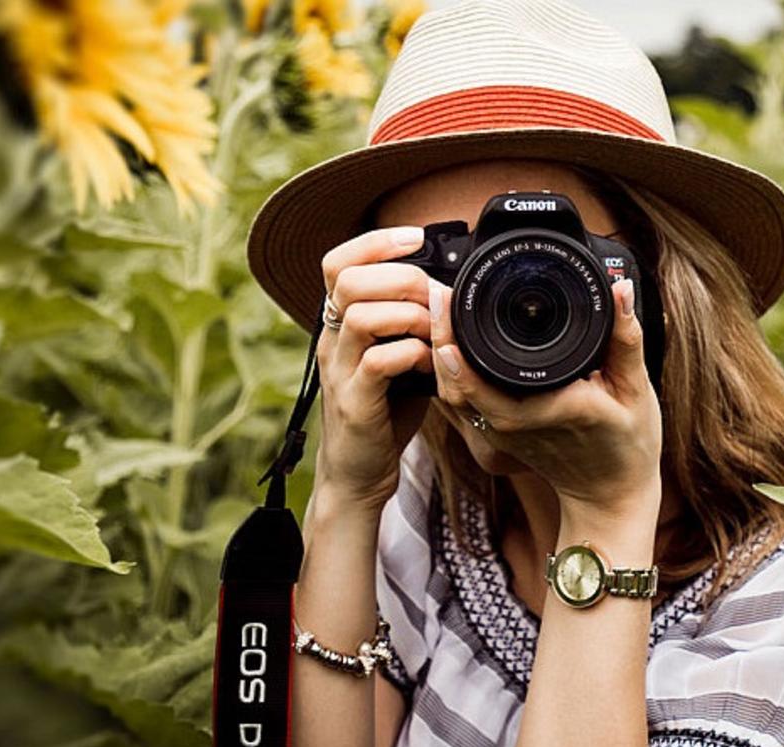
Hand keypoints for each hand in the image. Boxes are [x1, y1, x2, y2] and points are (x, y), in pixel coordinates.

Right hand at [313, 225, 434, 512]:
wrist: (359, 473)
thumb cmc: (385, 411)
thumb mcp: (398, 357)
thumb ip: (413, 324)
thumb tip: (452, 292)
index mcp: (339, 324)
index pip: (337, 262)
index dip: (375, 241)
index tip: (416, 236)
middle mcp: (331, 341)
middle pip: (348, 280)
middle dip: (402, 277)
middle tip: (435, 296)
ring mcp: (338, 372)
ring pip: (361, 315)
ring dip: (409, 315)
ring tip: (435, 332)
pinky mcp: (354, 403)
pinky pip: (378, 362)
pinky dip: (412, 355)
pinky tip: (430, 366)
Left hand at [428, 276, 662, 523]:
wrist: (610, 494)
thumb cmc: (629, 445)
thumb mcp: (636, 389)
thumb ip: (626, 338)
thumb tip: (620, 289)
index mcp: (550, 410)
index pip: (487, 383)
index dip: (458, 349)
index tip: (449, 303)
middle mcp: (516, 426)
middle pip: (456, 384)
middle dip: (440, 336)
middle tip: (439, 292)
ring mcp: (502, 434)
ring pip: (452, 395)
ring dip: (440, 352)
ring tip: (440, 308)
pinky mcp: (496, 436)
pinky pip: (462, 403)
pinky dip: (449, 372)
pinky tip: (449, 341)